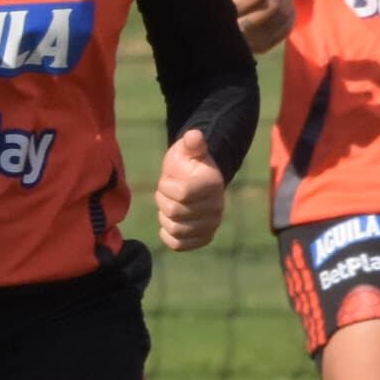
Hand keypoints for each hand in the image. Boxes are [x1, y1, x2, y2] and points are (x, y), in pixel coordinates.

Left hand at [154, 126, 230, 250]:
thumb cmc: (188, 162)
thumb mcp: (187, 149)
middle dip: (163, 200)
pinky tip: (168, 223)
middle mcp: (216, 207)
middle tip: (168, 192)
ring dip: (164, 217)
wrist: (197, 180)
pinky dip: (168, 235)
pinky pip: (179, 244)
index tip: (169, 179)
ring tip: (170, 205)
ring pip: (175, 229)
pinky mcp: (203, 237)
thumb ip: (191, 143)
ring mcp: (211, 224)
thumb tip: (194, 135)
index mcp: (212, 185)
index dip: (166, 186)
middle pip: (174, 212)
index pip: (181, 194)